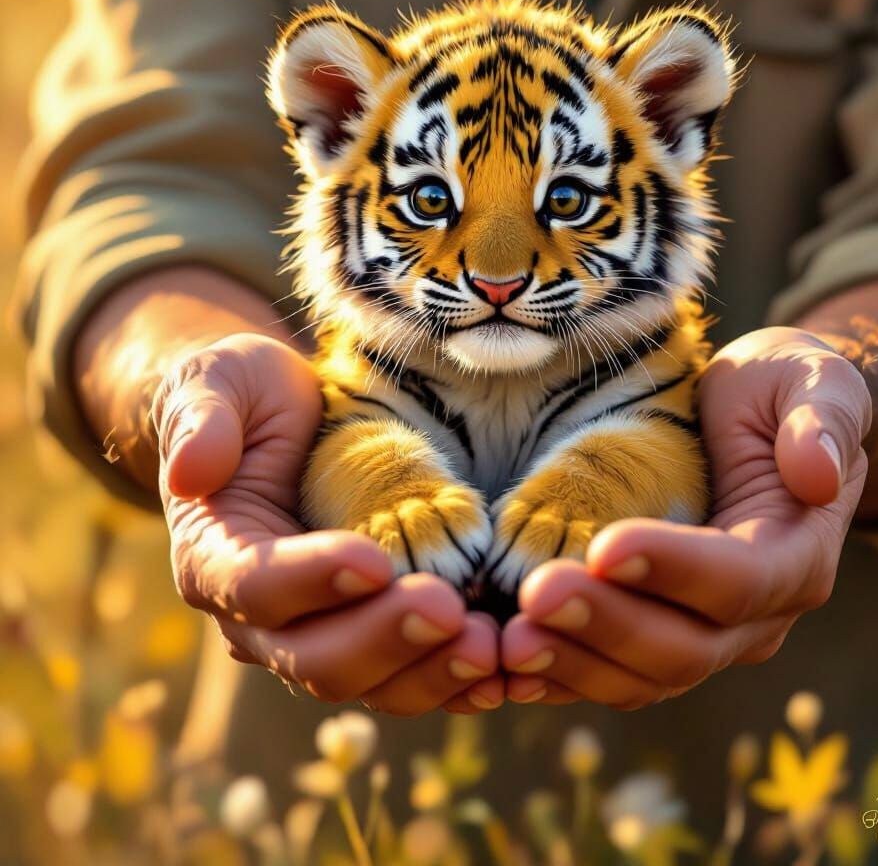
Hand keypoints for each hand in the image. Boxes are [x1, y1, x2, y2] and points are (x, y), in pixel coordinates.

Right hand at [152, 332, 502, 714]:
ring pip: (367, 683)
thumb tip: (190, 472)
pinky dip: (451, 682)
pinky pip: (406, 679)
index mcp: (215, 558)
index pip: (254, 586)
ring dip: (427, 672)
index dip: (311, 580)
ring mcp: (317, 634)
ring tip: (488, 644)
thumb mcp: (219, 382)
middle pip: (314, 656)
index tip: (374, 560)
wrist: (289, 424)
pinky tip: (500, 671)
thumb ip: (202, 418)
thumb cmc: (252, 396)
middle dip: (383, 637)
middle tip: (449, 608)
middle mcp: (259, 617)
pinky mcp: (367, 637)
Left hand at [500, 327, 870, 707]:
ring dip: (574, 664)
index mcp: (796, 554)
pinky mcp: (657, 637)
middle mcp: (756, 615)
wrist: (756, 426)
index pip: (740, 579)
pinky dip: (560, 678)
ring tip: (507, 642)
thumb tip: (817, 476)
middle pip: (685, 647)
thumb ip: (824, 417)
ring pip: (643, 677)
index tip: (605, 546)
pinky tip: (503, 667)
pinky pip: (610, 676)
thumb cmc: (780, 393)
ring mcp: (707, 637)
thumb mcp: (812, 379)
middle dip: (607, 625)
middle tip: (535, 595)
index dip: (675, 570)